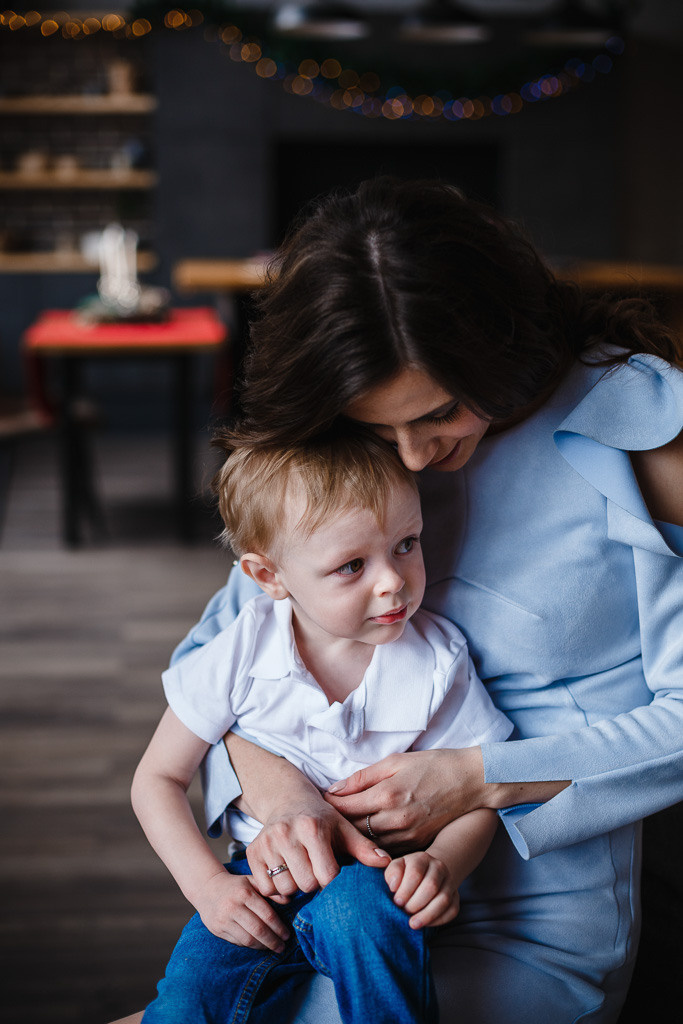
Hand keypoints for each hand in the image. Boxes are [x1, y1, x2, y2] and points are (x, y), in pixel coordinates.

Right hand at [194, 868, 290, 952]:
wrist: (207, 888)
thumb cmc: (236, 885)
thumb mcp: (252, 881)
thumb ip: (270, 890)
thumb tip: (289, 900)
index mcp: (245, 893)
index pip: (266, 915)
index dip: (279, 927)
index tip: (287, 935)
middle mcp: (233, 907)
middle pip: (258, 929)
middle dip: (273, 941)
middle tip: (282, 946)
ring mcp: (224, 919)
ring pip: (247, 939)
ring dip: (262, 946)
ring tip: (272, 947)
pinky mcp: (217, 929)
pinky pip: (237, 941)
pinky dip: (249, 945)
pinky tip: (257, 944)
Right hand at [247, 793, 389, 899]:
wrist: (288, 801)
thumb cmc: (322, 819)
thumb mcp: (344, 829)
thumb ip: (364, 848)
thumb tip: (386, 863)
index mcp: (312, 828)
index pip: (326, 876)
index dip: (332, 881)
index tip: (333, 873)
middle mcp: (286, 833)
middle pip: (305, 885)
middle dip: (313, 884)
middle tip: (315, 871)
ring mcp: (266, 842)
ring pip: (284, 888)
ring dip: (294, 887)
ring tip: (300, 871)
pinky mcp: (252, 851)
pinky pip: (264, 887)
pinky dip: (274, 888)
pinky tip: (285, 874)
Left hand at [325, 748, 484, 850]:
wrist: (470, 781)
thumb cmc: (433, 765)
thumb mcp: (396, 761)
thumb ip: (363, 777)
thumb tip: (335, 788)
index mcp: (387, 794)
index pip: (346, 807)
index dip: (328, 806)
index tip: (318, 804)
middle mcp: (395, 818)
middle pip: (353, 830)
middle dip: (336, 826)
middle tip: (322, 823)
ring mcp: (408, 834)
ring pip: (369, 845)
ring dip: (353, 840)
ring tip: (339, 835)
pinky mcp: (418, 843)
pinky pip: (388, 851)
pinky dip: (373, 848)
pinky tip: (364, 843)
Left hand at [385, 851, 459, 928]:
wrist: (427, 873)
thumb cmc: (407, 873)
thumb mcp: (397, 867)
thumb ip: (392, 873)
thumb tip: (393, 886)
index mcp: (422, 858)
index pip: (415, 873)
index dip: (405, 890)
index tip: (397, 902)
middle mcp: (439, 868)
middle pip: (431, 887)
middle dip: (415, 903)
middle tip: (404, 911)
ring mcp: (450, 882)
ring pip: (444, 900)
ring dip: (427, 915)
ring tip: (413, 923)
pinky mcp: (456, 897)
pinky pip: (452, 910)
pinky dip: (439, 920)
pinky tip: (426, 924)